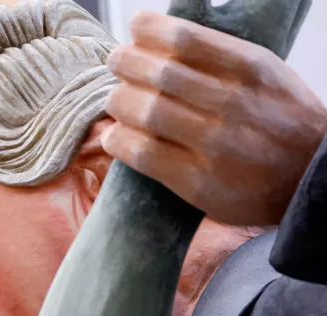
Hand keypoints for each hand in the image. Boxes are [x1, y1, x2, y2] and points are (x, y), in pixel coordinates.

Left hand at [102, 11, 326, 225]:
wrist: (310, 180)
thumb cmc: (279, 121)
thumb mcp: (266, 76)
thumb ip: (220, 58)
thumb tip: (158, 40)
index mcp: (252, 70)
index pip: (186, 39)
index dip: (150, 31)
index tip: (136, 29)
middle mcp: (233, 104)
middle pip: (159, 74)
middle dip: (126, 63)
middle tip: (116, 62)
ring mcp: (215, 145)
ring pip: (146, 112)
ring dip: (118, 101)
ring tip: (116, 99)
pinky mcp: (197, 182)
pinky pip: (143, 154)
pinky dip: (119, 141)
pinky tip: (114, 136)